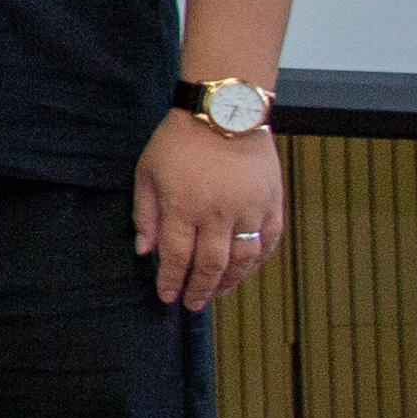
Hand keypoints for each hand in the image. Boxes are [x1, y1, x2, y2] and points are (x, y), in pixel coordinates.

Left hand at [137, 111, 283, 315]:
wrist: (225, 112)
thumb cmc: (179, 141)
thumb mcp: (147, 173)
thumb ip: (146, 214)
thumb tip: (144, 250)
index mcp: (184, 207)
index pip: (176, 256)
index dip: (171, 280)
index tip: (166, 296)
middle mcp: (219, 214)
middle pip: (211, 264)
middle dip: (200, 289)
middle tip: (192, 304)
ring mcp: (250, 210)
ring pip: (243, 259)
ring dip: (230, 282)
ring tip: (218, 294)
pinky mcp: (272, 203)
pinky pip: (269, 242)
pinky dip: (259, 261)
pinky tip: (247, 272)